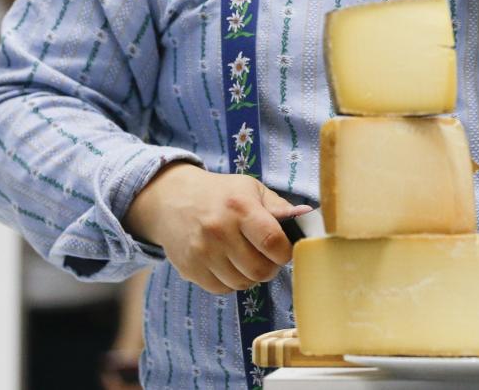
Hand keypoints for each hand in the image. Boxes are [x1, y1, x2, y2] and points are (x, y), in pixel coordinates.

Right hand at [124, 161, 311, 294]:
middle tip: (270, 257)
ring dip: (252, 276)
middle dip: (271, 267)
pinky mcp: (190, 269)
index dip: (286, 252)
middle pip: (259, 269)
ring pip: (242, 283)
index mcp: (240, 208)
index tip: (286, 250)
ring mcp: (202, 253)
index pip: (272, 242)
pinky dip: (232, 282)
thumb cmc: (221, 194)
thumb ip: (279, 206)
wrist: (171, 200)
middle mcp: (219, 231)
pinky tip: (231, 265)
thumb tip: (307, 215)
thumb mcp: (251, 189)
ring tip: (250, 258)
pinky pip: (222, 289)